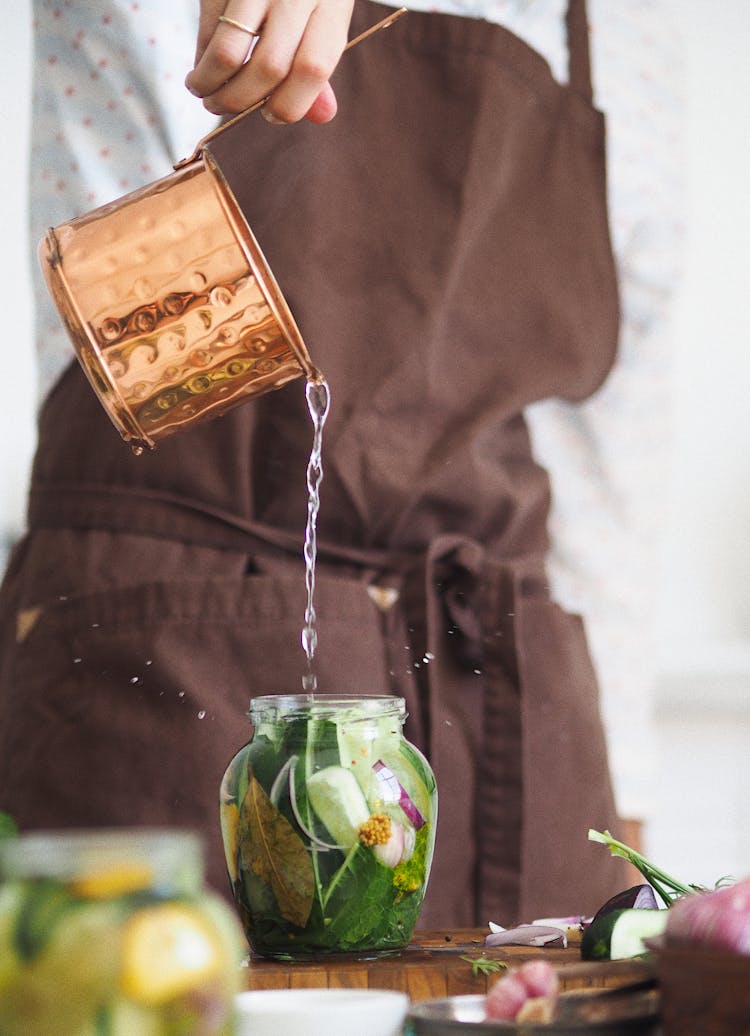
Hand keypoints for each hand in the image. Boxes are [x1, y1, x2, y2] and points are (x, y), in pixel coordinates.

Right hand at [185, 0, 354, 123]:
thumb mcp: (324, 14)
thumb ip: (318, 64)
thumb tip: (323, 116)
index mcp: (331, 6)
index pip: (312, 69)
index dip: (289, 104)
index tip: (271, 114)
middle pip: (268, 68)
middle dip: (240, 101)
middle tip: (223, 108)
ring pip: (229, 52)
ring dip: (210, 83)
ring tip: (204, 92)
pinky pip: (207, 28)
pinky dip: (201, 56)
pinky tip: (202, 64)